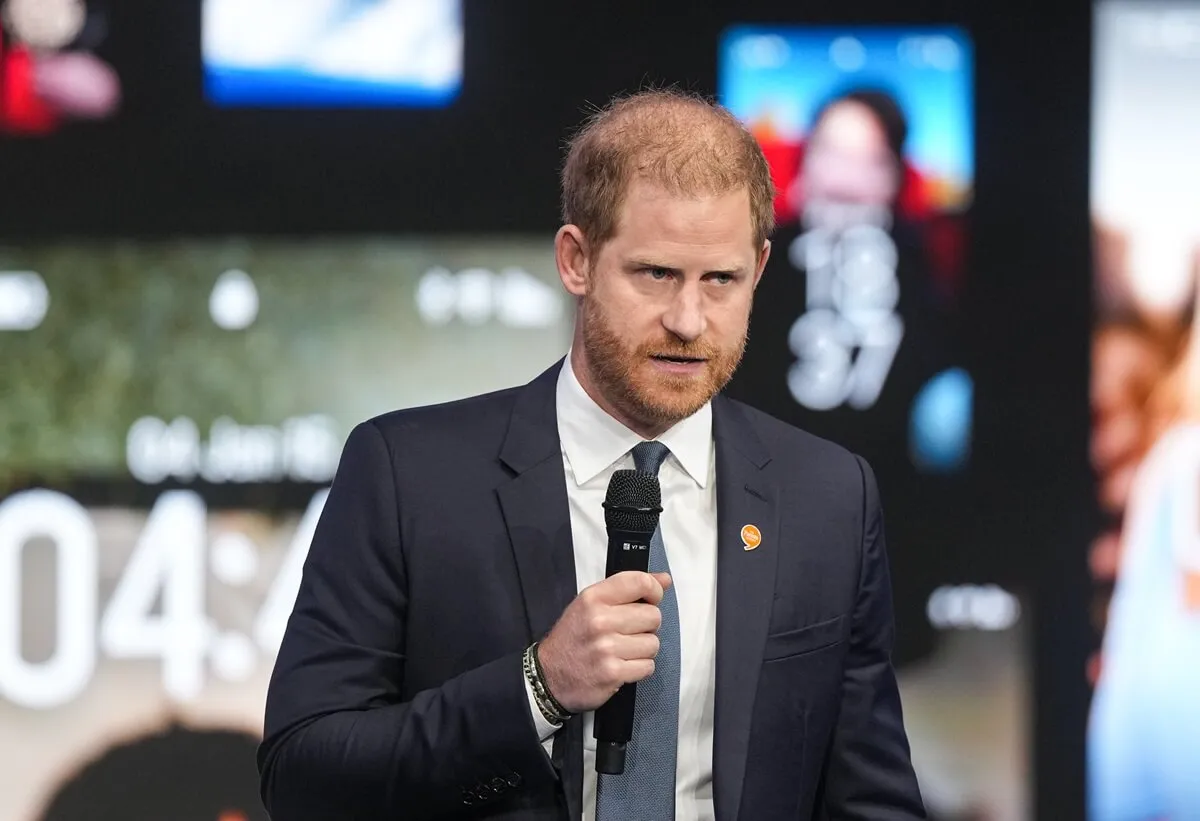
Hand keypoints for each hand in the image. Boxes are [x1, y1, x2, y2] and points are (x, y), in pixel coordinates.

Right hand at [537, 571, 670, 713]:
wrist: (549, 676)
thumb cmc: (573, 638)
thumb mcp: (591, 604)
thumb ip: (627, 589)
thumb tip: (664, 580)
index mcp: (594, 598)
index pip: (639, 582)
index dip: (654, 590)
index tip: (652, 599)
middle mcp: (600, 620)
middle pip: (653, 616)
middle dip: (646, 626)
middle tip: (628, 632)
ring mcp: (607, 648)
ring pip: (653, 643)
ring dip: (643, 650)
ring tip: (623, 650)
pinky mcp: (613, 673)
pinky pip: (648, 666)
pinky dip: (639, 668)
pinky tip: (622, 665)